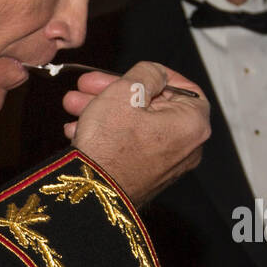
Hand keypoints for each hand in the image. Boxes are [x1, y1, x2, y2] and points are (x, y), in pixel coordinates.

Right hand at [62, 61, 209, 205]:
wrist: (92, 195)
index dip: (153, 74)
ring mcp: (166, 167)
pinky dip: (108, 136)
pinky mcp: (145, 179)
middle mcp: (187, 148)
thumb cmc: (110, 145)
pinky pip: (130, 148)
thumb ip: (147, 72)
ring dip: (105, 112)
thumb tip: (153, 73)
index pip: (183, 87)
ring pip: (136, 126)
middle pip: (153, 106)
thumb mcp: (126, 91)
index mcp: (192, 124)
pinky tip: (79, 131)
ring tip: (73, 108)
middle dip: (116, 93)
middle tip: (88, 87)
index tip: (130, 71)